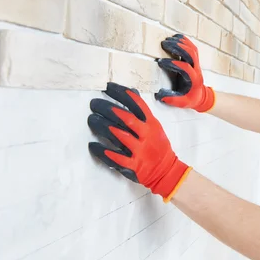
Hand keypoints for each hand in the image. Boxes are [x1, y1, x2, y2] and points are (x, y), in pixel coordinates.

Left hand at [88, 82, 191, 201]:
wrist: (167, 171)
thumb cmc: (158, 147)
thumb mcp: (155, 127)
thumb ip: (143, 113)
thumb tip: (132, 93)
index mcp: (152, 124)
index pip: (138, 105)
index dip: (123, 95)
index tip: (109, 87)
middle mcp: (147, 135)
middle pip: (127, 119)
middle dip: (109, 109)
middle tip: (94, 104)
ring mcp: (141, 150)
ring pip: (121, 136)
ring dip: (104, 127)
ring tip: (91, 120)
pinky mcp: (135, 165)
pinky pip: (117, 158)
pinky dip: (104, 152)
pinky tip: (93, 145)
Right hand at [155, 34, 214, 111]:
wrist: (201, 96)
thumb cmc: (191, 98)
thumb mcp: (183, 103)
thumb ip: (172, 100)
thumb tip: (160, 96)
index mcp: (194, 80)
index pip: (186, 68)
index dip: (174, 64)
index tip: (161, 62)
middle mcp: (197, 70)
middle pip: (191, 54)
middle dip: (178, 47)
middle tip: (164, 44)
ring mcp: (196, 64)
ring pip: (192, 49)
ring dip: (181, 42)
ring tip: (168, 39)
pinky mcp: (194, 61)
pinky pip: (192, 48)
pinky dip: (185, 41)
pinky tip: (176, 37)